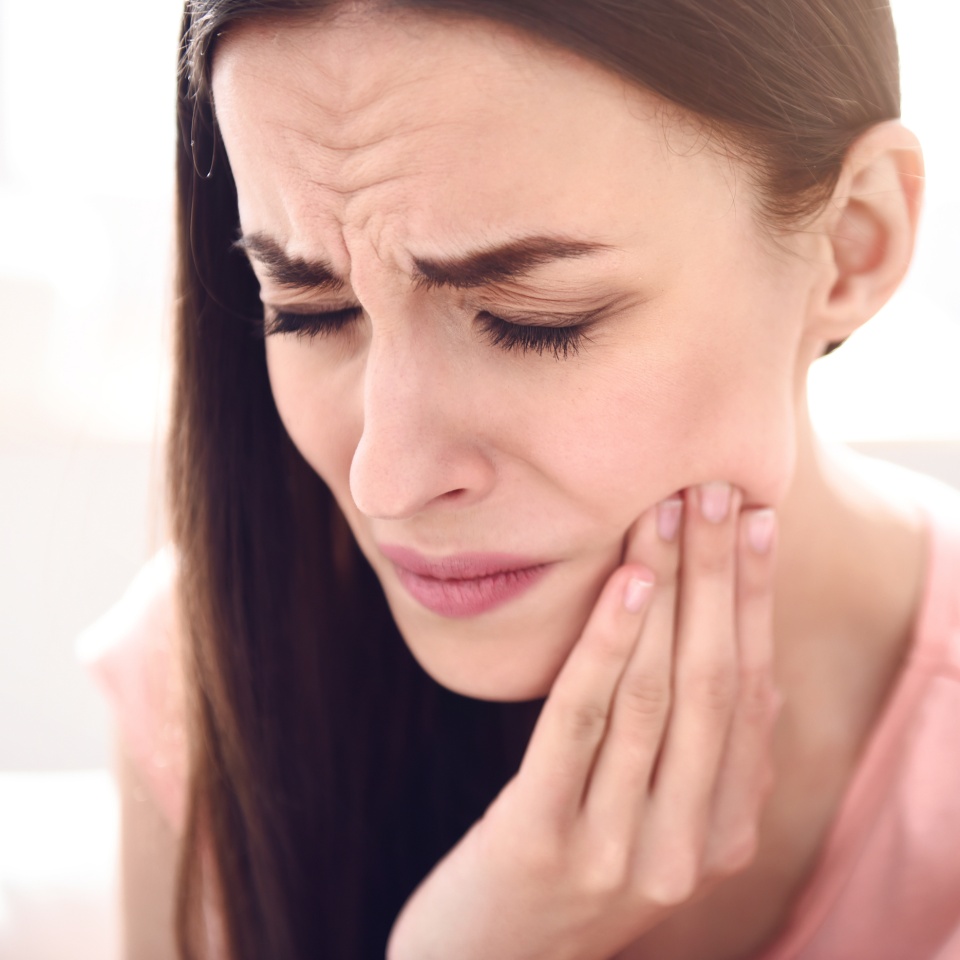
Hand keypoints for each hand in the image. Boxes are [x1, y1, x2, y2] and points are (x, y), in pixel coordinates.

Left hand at [386, 483, 779, 959]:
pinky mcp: (544, 842)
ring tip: (668, 513)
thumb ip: (702, 759)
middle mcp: (686, 847)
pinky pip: (582, 725)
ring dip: (666, 593)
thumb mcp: (649, 820)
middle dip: (718, 577)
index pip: (750, 693)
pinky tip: (623, 582)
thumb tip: (755, 667)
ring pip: (656, 695)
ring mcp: (618, 850)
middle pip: (712, 683)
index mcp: (721, 834)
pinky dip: (606, 646)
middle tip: (717, 490)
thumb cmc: (568, 866)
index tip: (758, 520)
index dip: (755, 600)